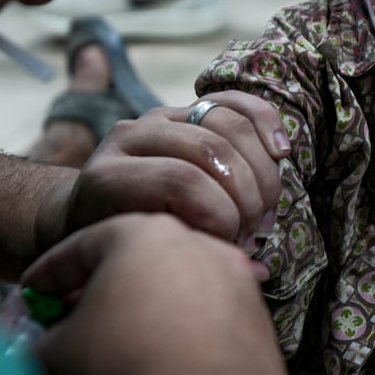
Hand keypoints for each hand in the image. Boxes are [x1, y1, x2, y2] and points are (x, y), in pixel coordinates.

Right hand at [22, 214, 295, 374]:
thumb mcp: (50, 359)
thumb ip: (34, 347)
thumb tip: (29, 358)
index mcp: (144, 235)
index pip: (82, 244)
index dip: (49, 274)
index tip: (33, 295)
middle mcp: (201, 248)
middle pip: (138, 266)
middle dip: (103, 296)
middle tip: (74, 328)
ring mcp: (238, 286)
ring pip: (180, 296)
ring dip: (148, 320)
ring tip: (119, 358)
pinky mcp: (261, 328)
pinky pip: (212, 328)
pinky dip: (186, 345)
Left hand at [38, 92, 291, 252]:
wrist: (93, 211)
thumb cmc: (121, 245)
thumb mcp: (142, 258)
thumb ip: (192, 259)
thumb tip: (255, 270)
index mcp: (107, 178)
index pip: (180, 182)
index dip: (218, 214)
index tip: (231, 246)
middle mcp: (128, 136)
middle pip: (209, 150)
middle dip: (245, 196)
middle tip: (252, 232)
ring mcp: (157, 117)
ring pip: (228, 125)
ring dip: (261, 172)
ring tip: (263, 210)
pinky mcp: (184, 109)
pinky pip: (235, 103)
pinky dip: (265, 122)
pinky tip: (281, 153)